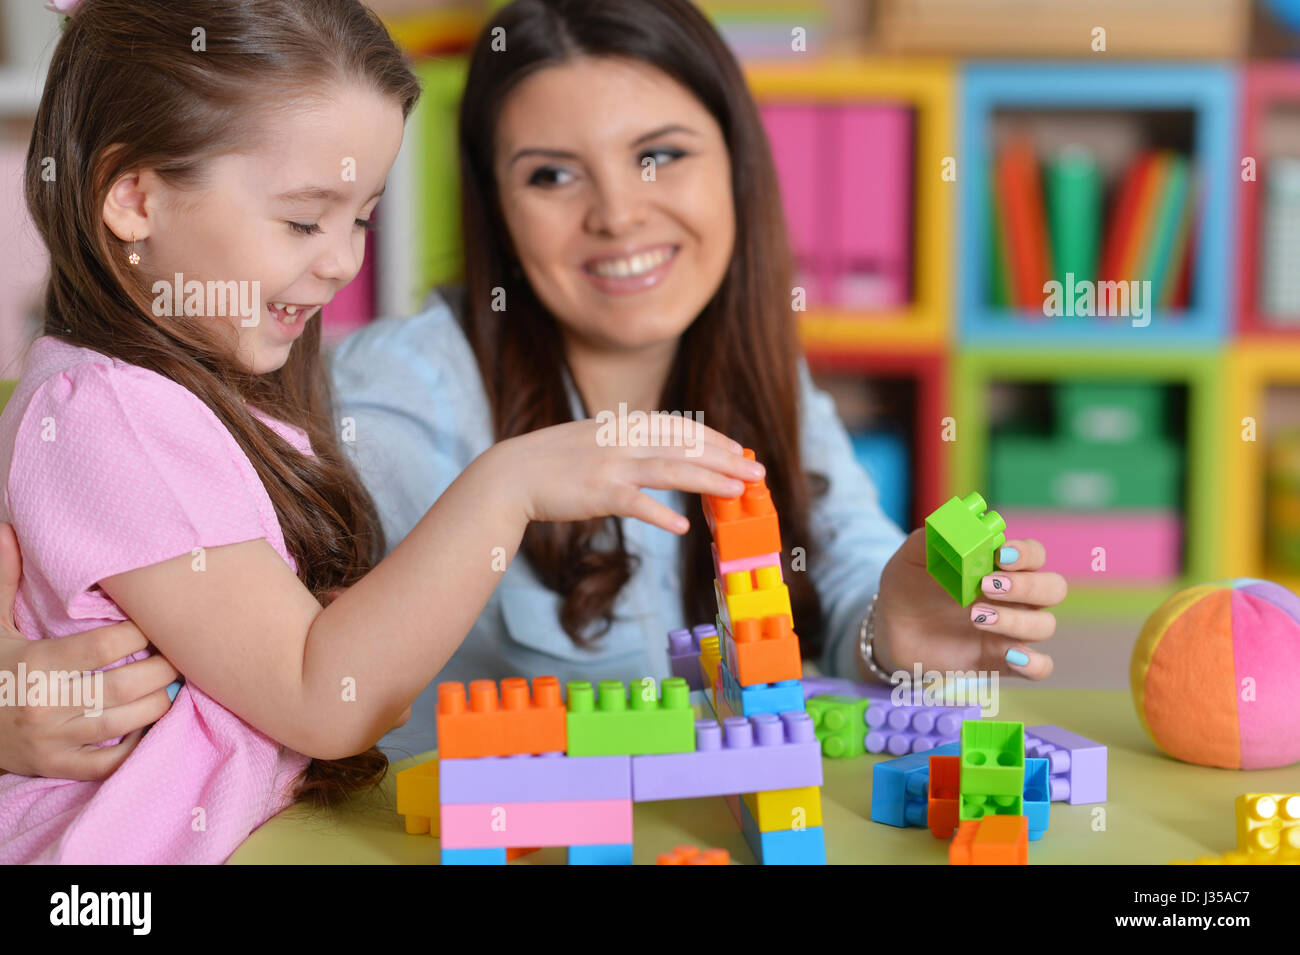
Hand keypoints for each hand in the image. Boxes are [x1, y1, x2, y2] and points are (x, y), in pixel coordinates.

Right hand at [0, 523, 177, 779]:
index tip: (157, 620)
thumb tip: (8, 529)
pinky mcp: (58, 767)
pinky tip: (154, 722)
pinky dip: (139, 744)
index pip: (102, 647)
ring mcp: (54, 741)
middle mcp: (46, 705)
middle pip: (125, 686)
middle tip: (181, 652)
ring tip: (177, 682)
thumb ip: (5, 580)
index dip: (138, 632)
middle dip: (162, 669)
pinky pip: (110, 761)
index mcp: (35, 664)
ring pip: (125, 723)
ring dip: (160, 703)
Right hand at [491, 415, 764, 533]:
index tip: (740, 451)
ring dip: (709, 480)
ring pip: (672, 469)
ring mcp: (611, 465)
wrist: (510, 474)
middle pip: (686, 446)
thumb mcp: (596, 439)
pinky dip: (661, 514)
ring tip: (737, 492)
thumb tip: (660, 450)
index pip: (681, 427)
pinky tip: (682, 526)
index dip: (714, 439)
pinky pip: (637, 503)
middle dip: (726, 459)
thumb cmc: (552, 462)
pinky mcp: (598, 492)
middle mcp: (623, 439)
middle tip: (757, 472)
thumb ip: (628, 442)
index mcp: (624, 424)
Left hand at [872, 530, 1065, 679]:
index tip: (1001, 556)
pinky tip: (1012, 655)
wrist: (891, 628)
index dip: (1026, 554)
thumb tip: (950, 522)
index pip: (1034, 555)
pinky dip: (1034, 663)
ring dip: (1016, 621)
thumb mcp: (911, 558)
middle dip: (1027, 586)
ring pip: (1044, 625)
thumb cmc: (908, 586)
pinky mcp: (1002, 660)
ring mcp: (1011, 629)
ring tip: (975, 617)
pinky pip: (1040, 667)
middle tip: (986, 587)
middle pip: (1052, 588)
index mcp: (999, 567)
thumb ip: (930, 539)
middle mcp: (1014, 597)